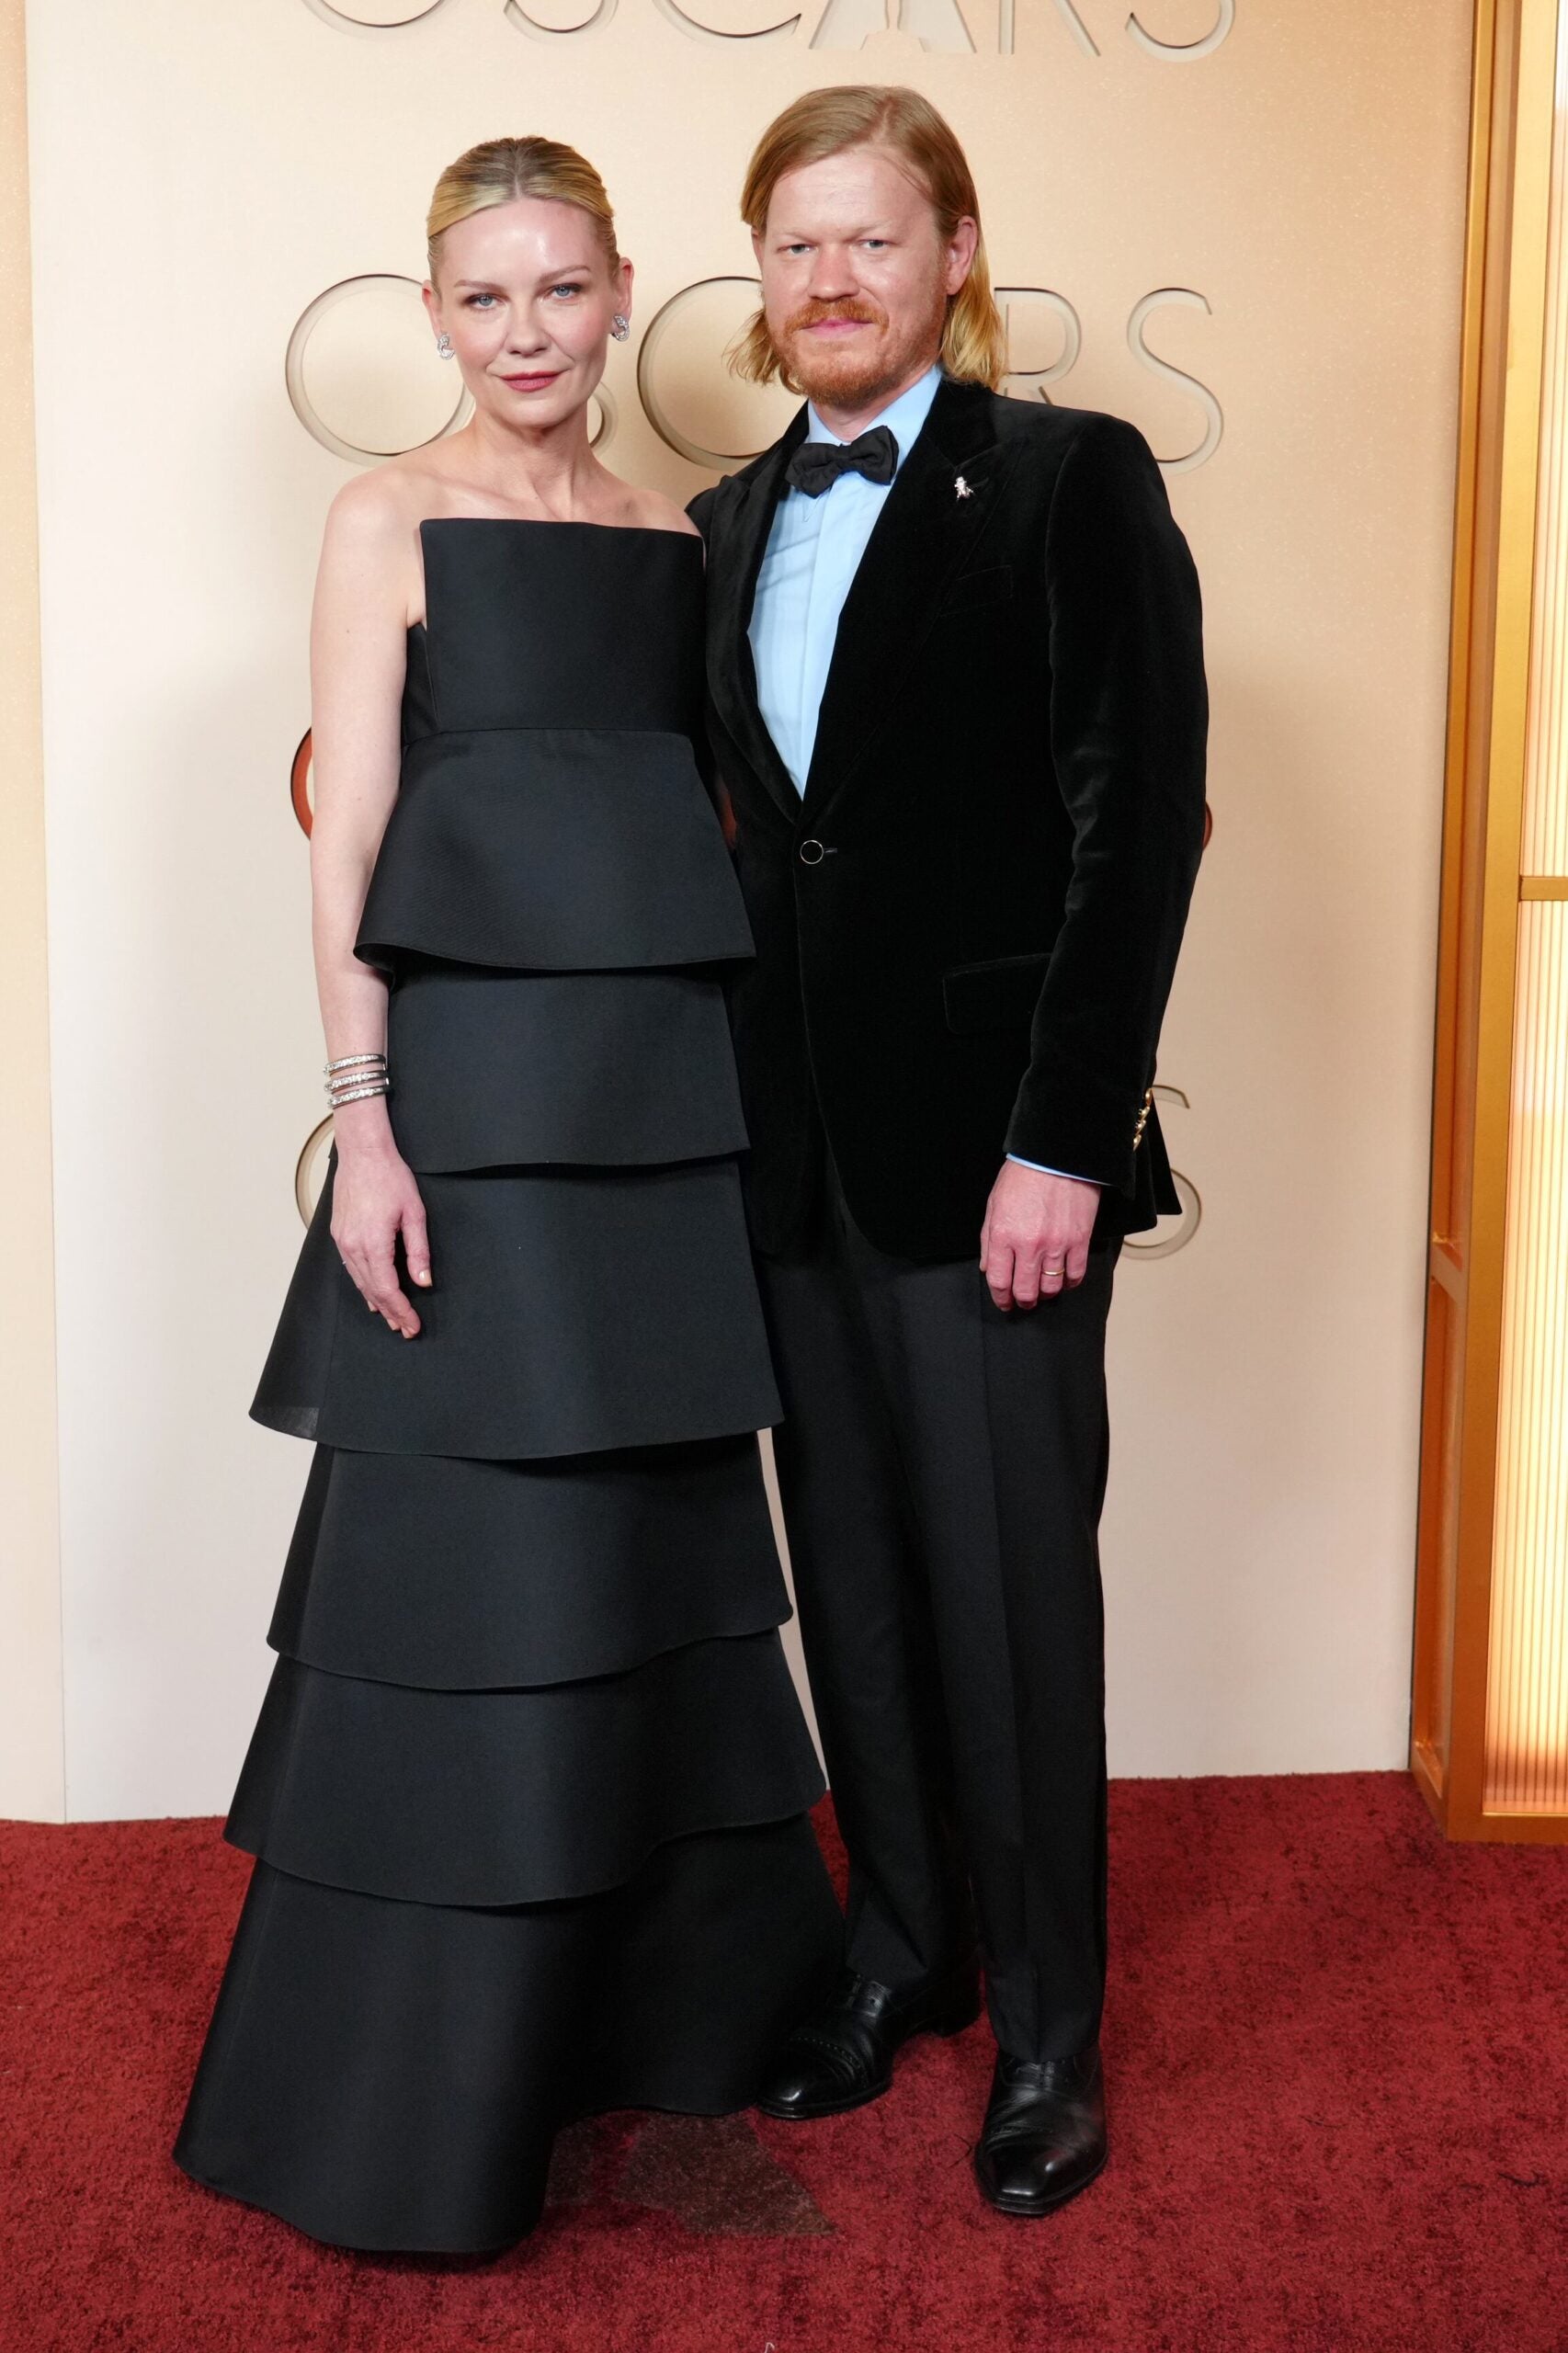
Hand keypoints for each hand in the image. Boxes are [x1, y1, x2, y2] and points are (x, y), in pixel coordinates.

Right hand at [329, 1111, 431, 1337]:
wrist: (363, 1153)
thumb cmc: (390, 1177)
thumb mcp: (415, 1213)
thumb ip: (419, 1250)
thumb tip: (423, 1281)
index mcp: (373, 1242)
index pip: (387, 1289)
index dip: (401, 1310)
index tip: (412, 1325)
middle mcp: (353, 1245)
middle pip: (371, 1290)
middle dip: (390, 1312)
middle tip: (404, 1329)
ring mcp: (342, 1240)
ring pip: (359, 1282)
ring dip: (375, 1302)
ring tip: (390, 1318)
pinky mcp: (339, 1234)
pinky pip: (350, 1268)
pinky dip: (363, 1284)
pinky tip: (371, 1294)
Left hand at [979, 1162, 1100, 1310]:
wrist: (1056, 1156)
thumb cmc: (1023, 1176)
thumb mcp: (994, 1205)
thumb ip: (988, 1240)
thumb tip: (988, 1267)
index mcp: (1003, 1235)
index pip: (998, 1281)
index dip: (1000, 1298)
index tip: (1003, 1302)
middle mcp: (1028, 1245)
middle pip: (1025, 1291)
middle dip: (1022, 1302)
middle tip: (1023, 1301)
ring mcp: (1056, 1245)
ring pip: (1051, 1288)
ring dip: (1045, 1294)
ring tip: (1043, 1291)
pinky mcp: (1079, 1241)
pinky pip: (1075, 1275)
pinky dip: (1069, 1283)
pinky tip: (1064, 1280)